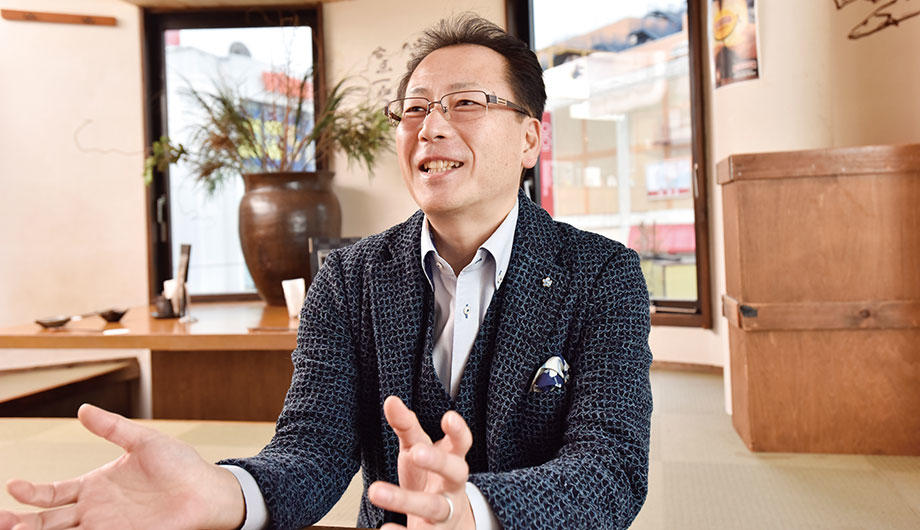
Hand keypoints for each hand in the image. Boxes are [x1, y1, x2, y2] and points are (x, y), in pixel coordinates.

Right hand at [0, 404, 244, 529]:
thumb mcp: (143, 441)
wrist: (207, 490)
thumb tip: (82, 409)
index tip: (13, 485)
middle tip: (2, 520)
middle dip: (21, 522)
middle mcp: (95, 509)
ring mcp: (107, 526)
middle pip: (47, 521)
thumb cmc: (180, 465)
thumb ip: (113, 427)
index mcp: (95, 485)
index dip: (31, 492)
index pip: (52, 494)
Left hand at [368, 396, 474, 529]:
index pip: (462, 444)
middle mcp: (453, 488)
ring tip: (375, 491)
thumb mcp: (418, 449)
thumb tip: (391, 400)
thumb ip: (407, 426)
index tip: (449, 417)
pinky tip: (385, 528)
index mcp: (452, 461)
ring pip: (433, 508)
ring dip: (405, 499)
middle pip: (454, 473)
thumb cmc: (430, 479)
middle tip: (415, 453)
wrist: (448, 523)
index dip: (458, 432)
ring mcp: (445, 514)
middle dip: (437, 462)